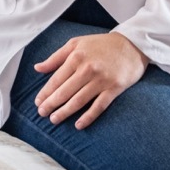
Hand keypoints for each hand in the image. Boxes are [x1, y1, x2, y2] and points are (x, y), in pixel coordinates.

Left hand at [33, 32, 147, 129]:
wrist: (132, 45)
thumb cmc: (100, 44)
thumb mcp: (76, 44)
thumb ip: (56, 57)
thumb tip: (37, 68)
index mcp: (76, 57)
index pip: (56, 79)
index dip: (45, 92)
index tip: (37, 102)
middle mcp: (88, 69)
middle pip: (65, 91)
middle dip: (51, 104)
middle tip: (41, 114)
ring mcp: (101, 80)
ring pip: (79, 100)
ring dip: (65, 112)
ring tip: (54, 120)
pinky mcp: (114, 88)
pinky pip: (99, 106)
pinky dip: (88, 117)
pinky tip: (78, 125)